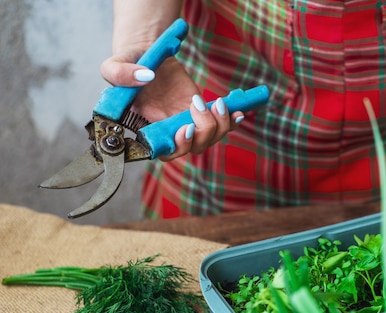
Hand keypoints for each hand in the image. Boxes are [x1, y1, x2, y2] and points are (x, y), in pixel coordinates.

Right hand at [100, 54, 243, 160]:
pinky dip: (232, 121)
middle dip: (203, 132)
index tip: (186, 128)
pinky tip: (238, 111)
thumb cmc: (129, 65)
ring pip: (209, 139)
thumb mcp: (114, 65)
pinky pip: (221, 126)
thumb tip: (145, 77)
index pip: (164, 151)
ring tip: (217, 102)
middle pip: (192, 148)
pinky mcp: (201, 114)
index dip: (178, 146)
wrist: (150, 55)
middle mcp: (169, 131)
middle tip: (199, 107)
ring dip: (219, 125)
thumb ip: (120, 73)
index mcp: (147, 128)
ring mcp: (187, 123)